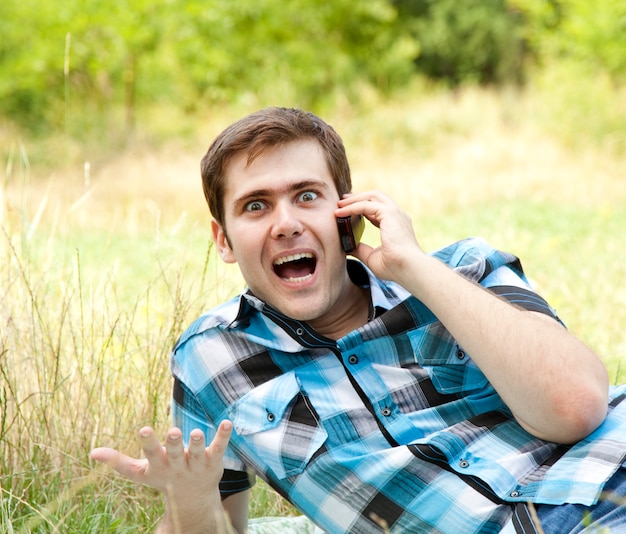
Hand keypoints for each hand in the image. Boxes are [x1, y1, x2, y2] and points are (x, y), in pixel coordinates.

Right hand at [90, 421, 232, 509]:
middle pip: (175, 454)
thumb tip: (92, 452)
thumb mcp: (140, 473)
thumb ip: (118, 462)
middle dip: (173, 443)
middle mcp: (178, 465)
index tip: (144, 429)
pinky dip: (224, 435)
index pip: (152, 453)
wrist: (192, 500)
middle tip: (172, 431)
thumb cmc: (162, 479)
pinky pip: (219, 446)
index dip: (149, 442)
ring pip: (197, 452)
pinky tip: (227, 423)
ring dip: (196, 442)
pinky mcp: (213, 460)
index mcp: (159, 466)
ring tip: (195, 432)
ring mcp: (196, 463)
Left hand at [336, 190, 423, 283]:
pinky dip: (352, 207)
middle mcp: (398, 215)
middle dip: (358, 197)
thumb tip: (348, 247)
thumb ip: (361, 249)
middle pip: (376, 197)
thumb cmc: (395, 267)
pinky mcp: (390, 213)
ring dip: (354, 199)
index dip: (363, 207)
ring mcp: (395, 212)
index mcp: (397, 224)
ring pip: (372, 196)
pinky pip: (366, 205)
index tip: (348, 208)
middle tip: (342, 200)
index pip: (378, 210)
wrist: (408, 268)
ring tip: (339, 204)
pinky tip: (340, 212)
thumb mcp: (372, 257)